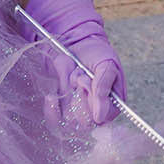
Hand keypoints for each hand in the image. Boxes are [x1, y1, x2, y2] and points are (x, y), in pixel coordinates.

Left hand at [23, 0, 125, 126]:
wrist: (71, 42)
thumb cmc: (95, 51)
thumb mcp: (106, 63)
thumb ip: (105, 87)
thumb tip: (101, 117)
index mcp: (112, 101)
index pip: (104, 117)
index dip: (95, 103)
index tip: (88, 82)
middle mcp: (95, 109)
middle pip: (86, 121)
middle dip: (80, 96)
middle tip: (79, 76)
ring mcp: (77, 111)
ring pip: (70, 120)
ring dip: (67, 97)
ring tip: (70, 78)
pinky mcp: (60, 110)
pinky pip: (55, 120)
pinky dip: (52, 108)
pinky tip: (52, 97)